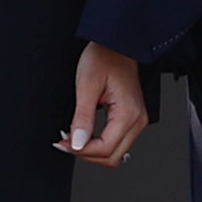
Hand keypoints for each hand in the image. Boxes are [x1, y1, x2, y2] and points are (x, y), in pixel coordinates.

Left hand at [54, 42, 148, 167]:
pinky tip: (85, 135)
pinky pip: (116, 142)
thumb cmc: (104, 57)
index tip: (63, 143)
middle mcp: (137, 120)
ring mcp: (136, 120)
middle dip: (86, 154)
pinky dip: (99, 144)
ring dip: (92, 151)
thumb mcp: (86, 85)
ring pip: (115, 154)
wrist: (116, 44)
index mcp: (128, 113)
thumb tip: (77, 143)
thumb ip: (82, 118)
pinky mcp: (131, 118)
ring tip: (73, 138)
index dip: (81, 151)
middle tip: (65, 143)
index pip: (105, 149)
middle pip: (112, 157)